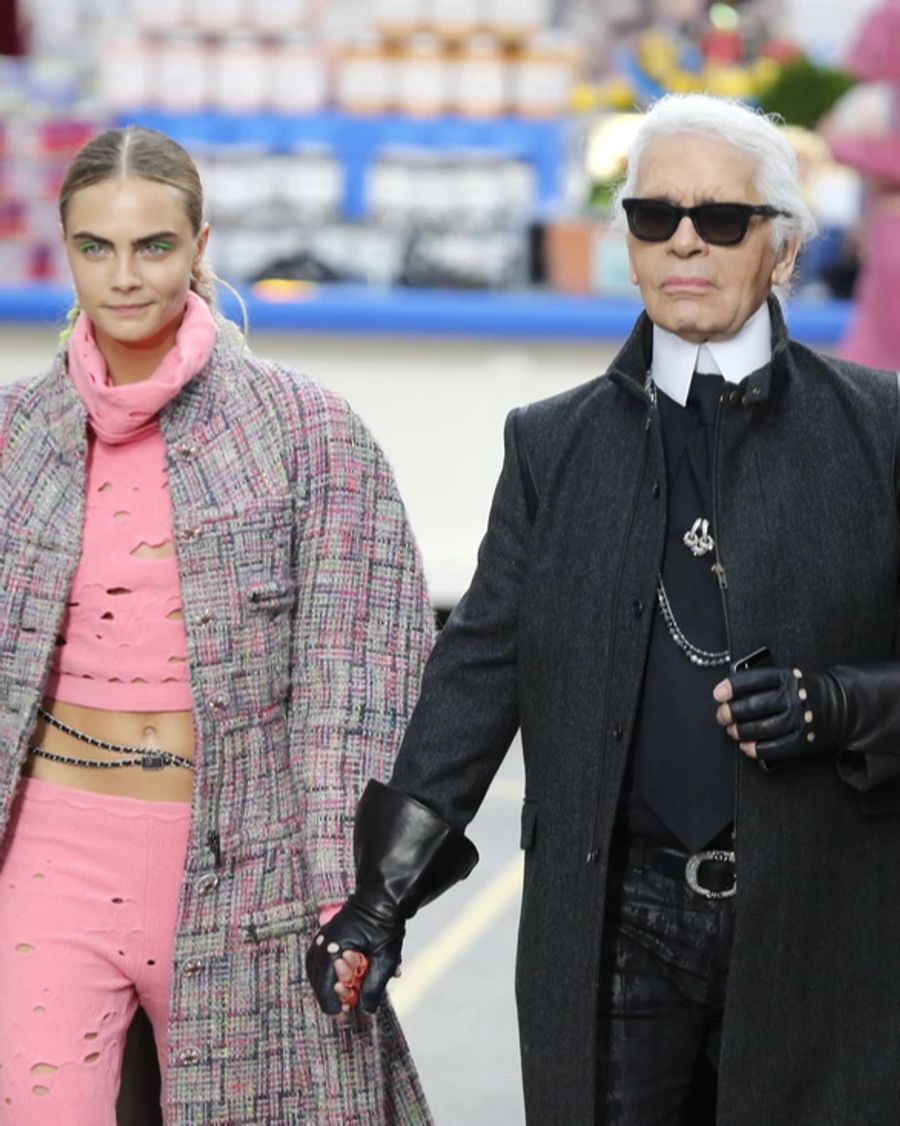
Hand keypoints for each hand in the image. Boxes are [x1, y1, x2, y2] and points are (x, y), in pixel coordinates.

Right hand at [306, 896, 404, 1015]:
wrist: (385, 894)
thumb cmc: (386, 923)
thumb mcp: (385, 957)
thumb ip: (374, 986)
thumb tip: (366, 1010)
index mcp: (334, 947)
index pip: (324, 984)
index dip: (332, 1003)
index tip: (342, 1014)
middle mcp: (324, 941)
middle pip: (317, 976)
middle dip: (329, 992)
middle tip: (344, 1005)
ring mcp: (325, 935)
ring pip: (317, 966)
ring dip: (328, 981)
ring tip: (342, 992)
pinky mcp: (330, 932)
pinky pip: (322, 955)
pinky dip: (330, 968)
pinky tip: (342, 974)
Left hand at [713, 665, 838, 767]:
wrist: (844, 705)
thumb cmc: (807, 690)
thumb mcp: (791, 676)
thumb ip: (765, 681)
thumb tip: (731, 692)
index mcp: (788, 677)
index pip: (754, 680)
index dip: (732, 687)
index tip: (718, 694)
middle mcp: (794, 698)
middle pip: (754, 706)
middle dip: (732, 712)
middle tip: (721, 716)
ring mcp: (799, 720)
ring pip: (762, 728)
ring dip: (741, 731)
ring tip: (731, 731)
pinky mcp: (804, 740)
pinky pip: (776, 747)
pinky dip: (756, 749)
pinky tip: (746, 746)